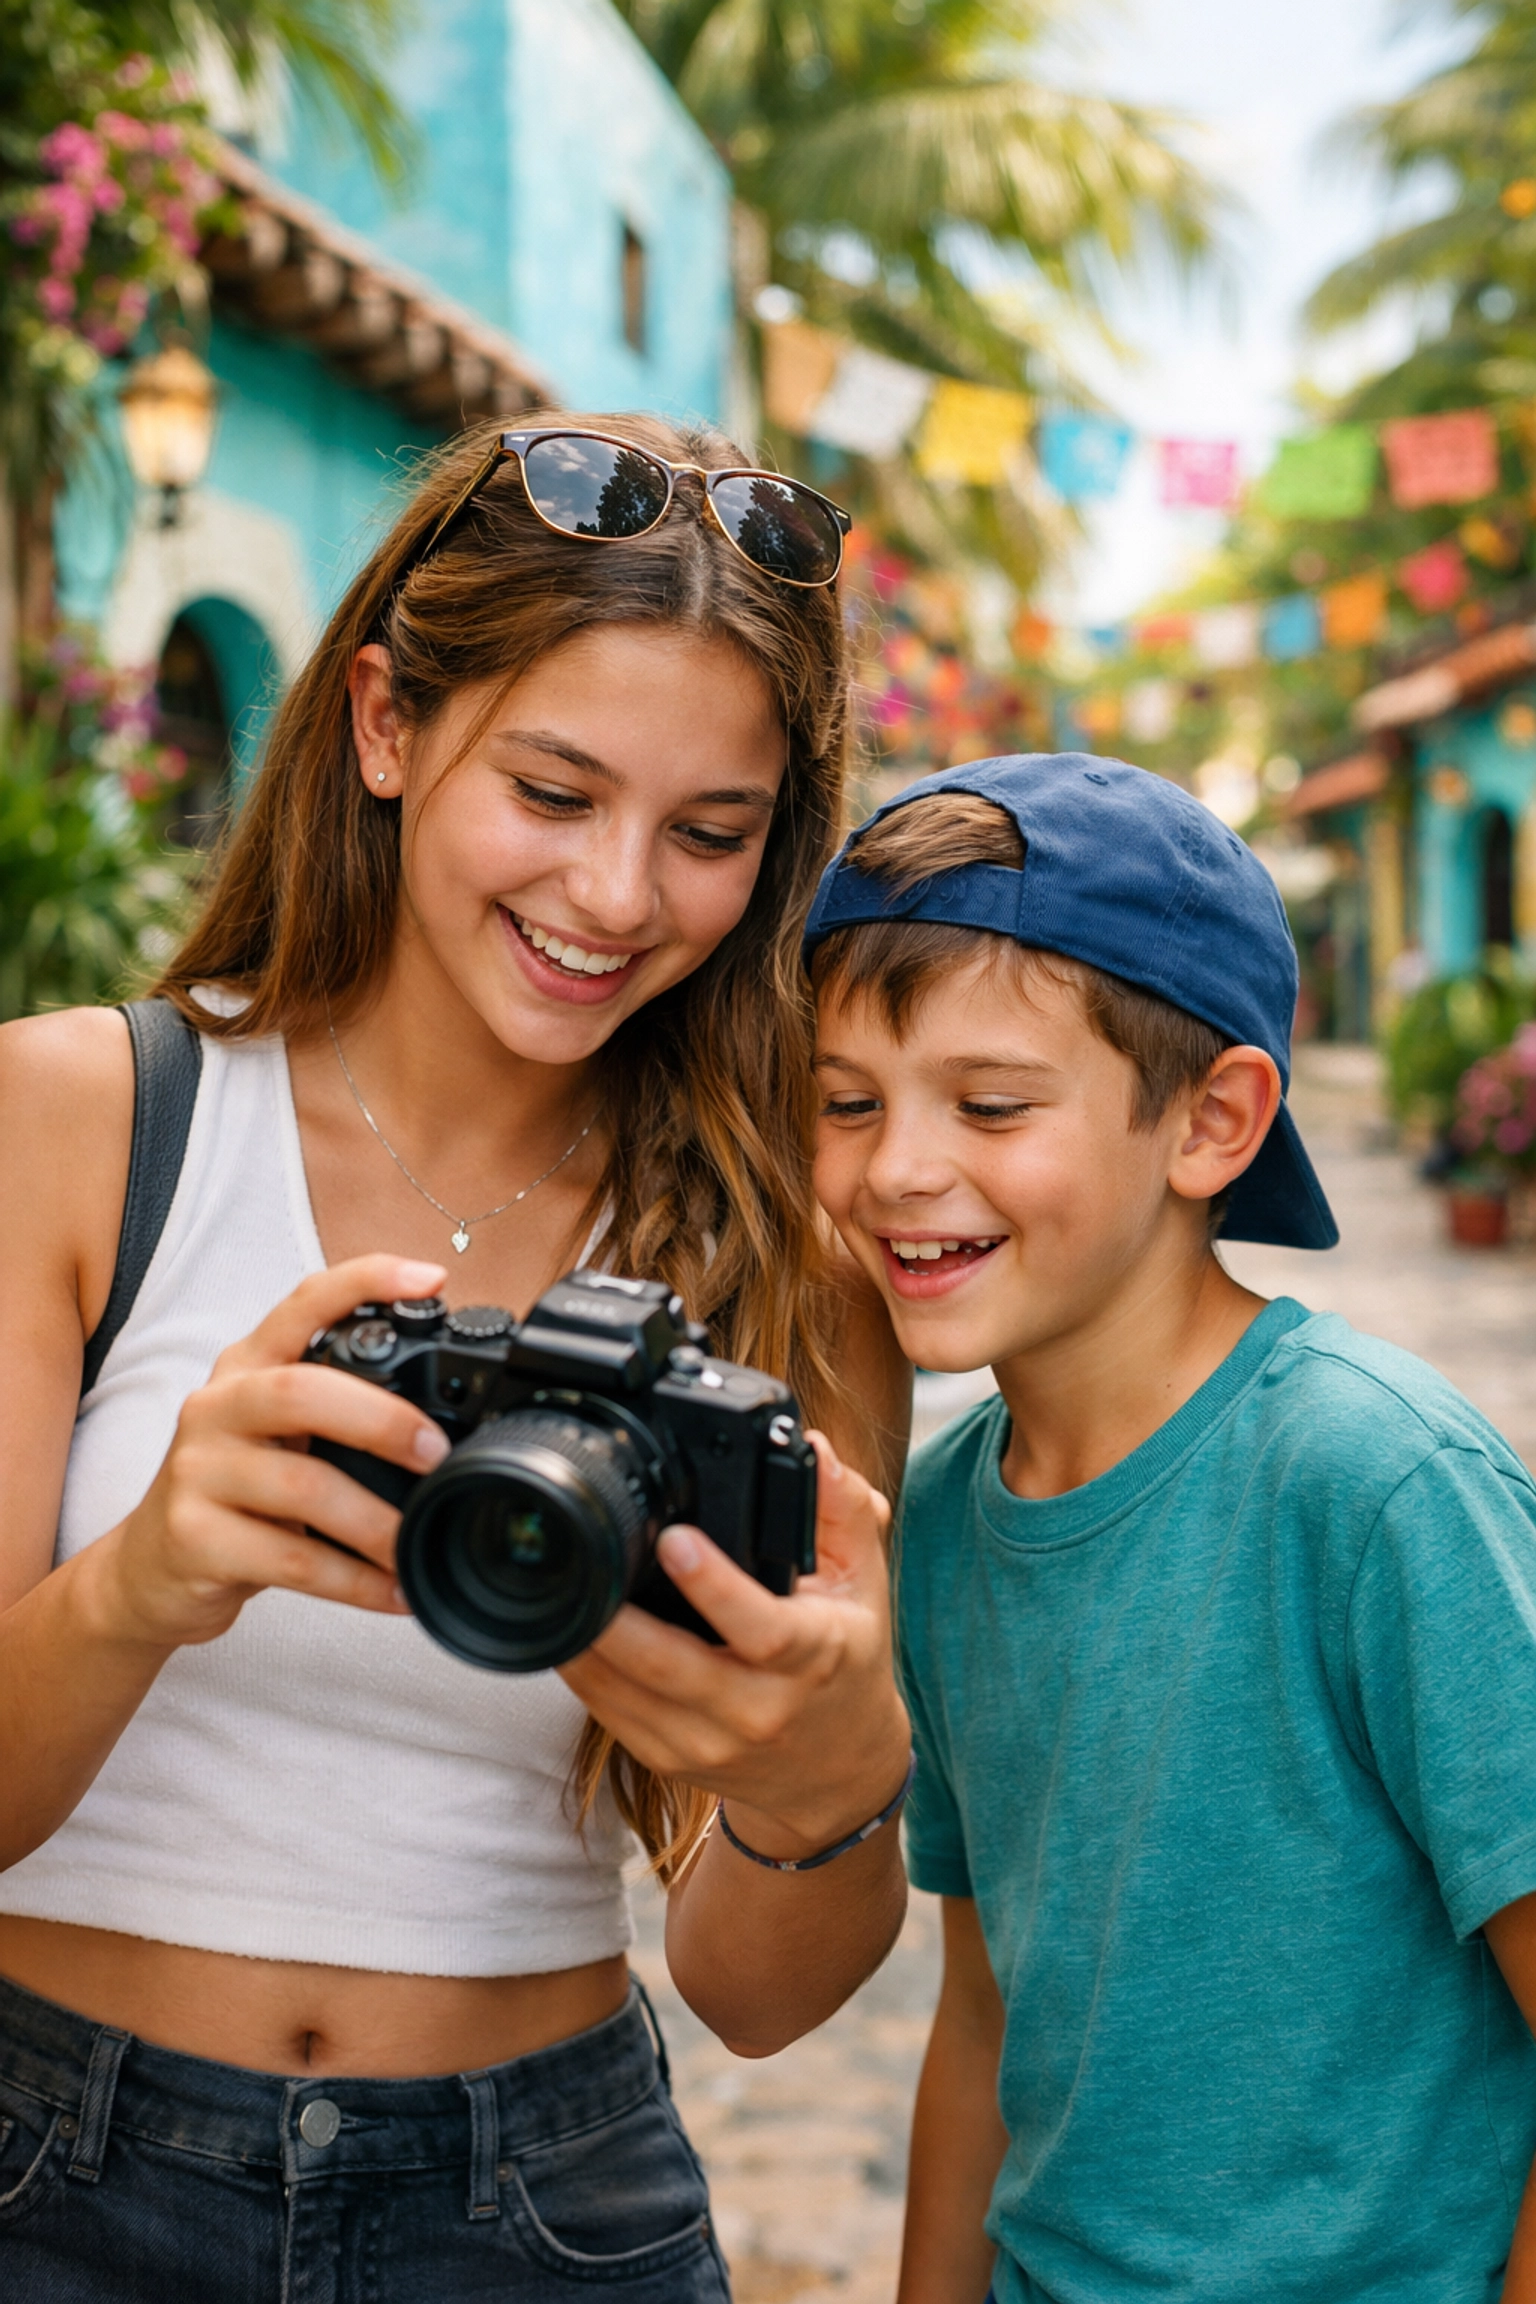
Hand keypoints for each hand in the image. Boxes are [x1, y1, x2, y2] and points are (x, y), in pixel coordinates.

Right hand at [86, 1255, 452, 1652]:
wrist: (151, 1571)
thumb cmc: (240, 1494)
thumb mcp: (279, 1434)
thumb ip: (339, 1411)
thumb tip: (451, 1431)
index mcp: (249, 1365)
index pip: (304, 1302)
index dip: (366, 1282)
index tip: (431, 1279)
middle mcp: (217, 1405)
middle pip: (300, 1392)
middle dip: (382, 1420)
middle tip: (436, 1455)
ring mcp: (198, 1471)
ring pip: (301, 1486)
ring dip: (376, 1523)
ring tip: (420, 1543)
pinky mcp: (193, 1538)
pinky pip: (290, 1561)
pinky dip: (353, 1581)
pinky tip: (393, 1592)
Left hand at [559, 1431, 910, 1857]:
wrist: (839, 1771)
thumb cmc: (847, 1662)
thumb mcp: (863, 1583)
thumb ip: (841, 1510)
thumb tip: (813, 1446)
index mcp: (811, 1657)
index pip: (761, 1629)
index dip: (715, 1586)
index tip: (675, 1541)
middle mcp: (760, 1709)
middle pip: (672, 1667)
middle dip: (617, 1619)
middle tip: (582, 1562)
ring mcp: (711, 1742)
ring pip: (628, 1696)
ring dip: (586, 1645)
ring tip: (559, 1590)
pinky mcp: (672, 1760)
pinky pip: (612, 1717)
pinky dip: (583, 1675)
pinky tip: (565, 1634)